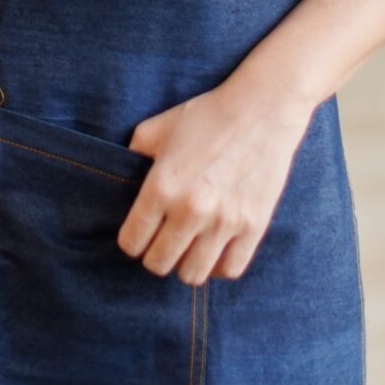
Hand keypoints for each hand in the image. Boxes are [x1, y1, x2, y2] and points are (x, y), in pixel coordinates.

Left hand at [117, 77, 314, 284]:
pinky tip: (215, 250)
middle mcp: (190, 210)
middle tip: (162, 242)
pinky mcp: (253, 227)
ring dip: (185, 264)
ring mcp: (224, 222)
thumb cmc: (207, 116)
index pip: (131, 242)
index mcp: (161, 186)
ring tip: (188, 249)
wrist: (261, 110)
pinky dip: (219, 266)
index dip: (131, 241)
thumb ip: (134, 154)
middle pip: (159, 264)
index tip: (138, 235)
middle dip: (155, 256)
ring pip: (193, 274)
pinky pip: (230, 269)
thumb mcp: (157, 128)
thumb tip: (123, 174)